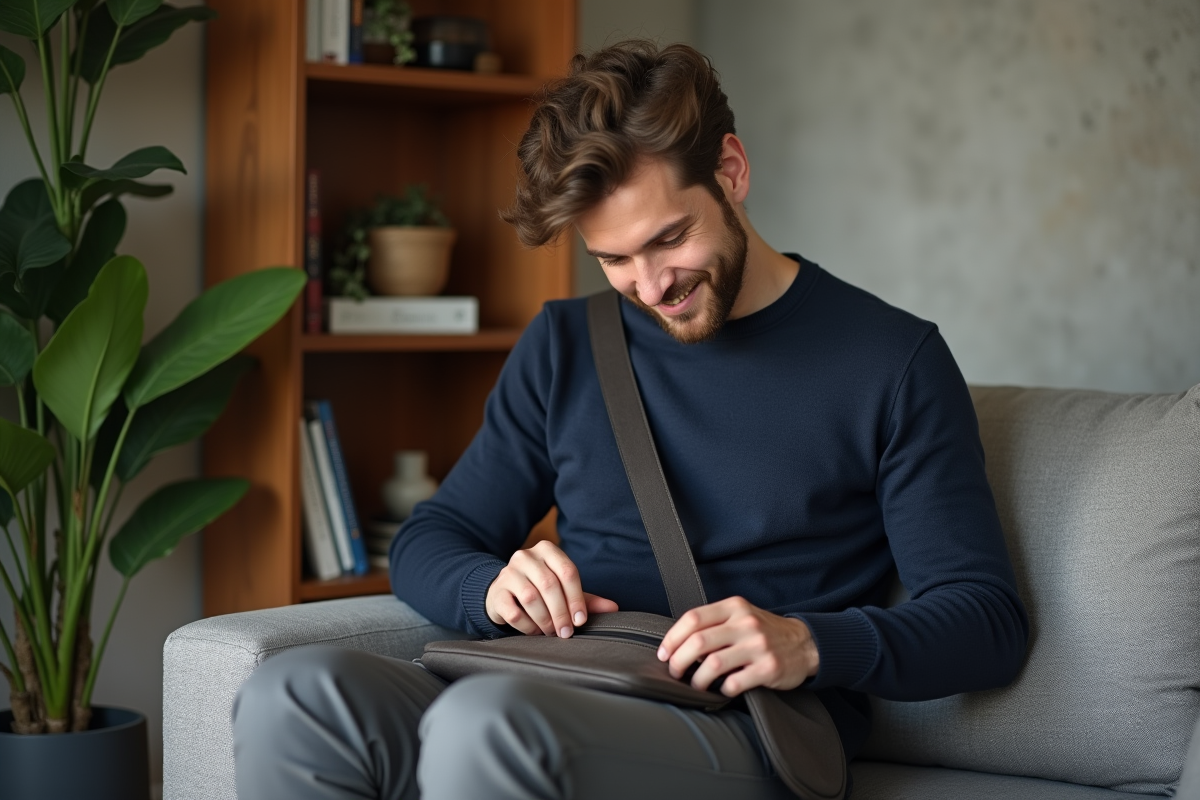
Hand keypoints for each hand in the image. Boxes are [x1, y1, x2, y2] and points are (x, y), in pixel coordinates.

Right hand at [485, 540, 618, 636]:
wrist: (503, 593)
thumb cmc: (539, 591)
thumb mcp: (563, 591)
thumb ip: (586, 599)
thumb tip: (613, 608)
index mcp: (547, 550)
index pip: (567, 571)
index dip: (576, 598)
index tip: (580, 620)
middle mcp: (526, 556)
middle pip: (550, 585)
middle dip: (561, 613)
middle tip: (566, 632)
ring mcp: (508, 572)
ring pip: (531, 598)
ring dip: (545, 620)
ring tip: (551, 632)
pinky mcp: (497, 592)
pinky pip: (514, 612)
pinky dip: (527, 626)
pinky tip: (534, 631)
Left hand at [656, 596, 818, 696]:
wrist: (805, 643)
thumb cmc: (765, 631)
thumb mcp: (741, 615)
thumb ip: (714, 623)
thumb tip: (679, 644)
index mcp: (734, 607)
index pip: (693, 618)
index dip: (672, 638)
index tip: (664, 653)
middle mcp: (745, 623)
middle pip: (698, 642)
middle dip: (679, 661)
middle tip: (675, 672)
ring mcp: (758, 646)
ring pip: (712, 664)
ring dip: (697, 679)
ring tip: (696, 684)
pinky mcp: (769, 668)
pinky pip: (734, 683)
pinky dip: (722, 690)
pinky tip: (723, 689)